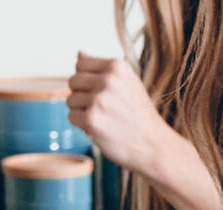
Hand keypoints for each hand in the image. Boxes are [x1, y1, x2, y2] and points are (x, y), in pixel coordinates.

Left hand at [66, 51, 171, 175]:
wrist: (152, 144)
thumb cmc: (137, 115)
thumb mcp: (126, 83)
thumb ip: (102, 69)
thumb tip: (78, 54)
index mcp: (117, 66)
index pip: (81, 64)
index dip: (86, 81)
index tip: (103, 93)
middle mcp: (108, 79)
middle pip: (73, 81)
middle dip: (81, 96)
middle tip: (102, 109)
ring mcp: (99, 99)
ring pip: (70, 100)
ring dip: (82, 112)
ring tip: (103, 118)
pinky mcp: (91, 118)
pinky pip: (71, 117)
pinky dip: (82, 125)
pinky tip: (99, 128)